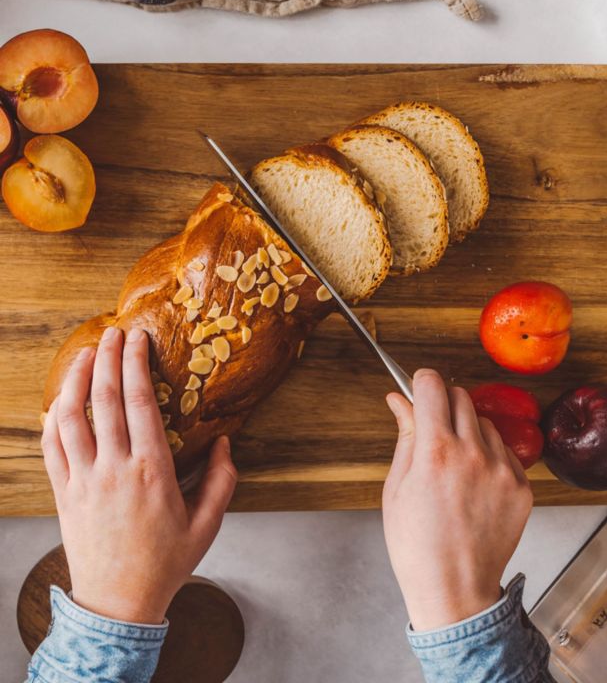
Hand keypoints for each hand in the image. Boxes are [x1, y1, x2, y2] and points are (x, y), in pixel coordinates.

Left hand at [41, 326, 237, 623]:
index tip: (137, 339)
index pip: (139, 403)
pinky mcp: (64, 494)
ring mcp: (83, 480)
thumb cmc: (166, 562)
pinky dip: (52, 418)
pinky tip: (59, 400)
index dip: (135, 365)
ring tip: (84, 354)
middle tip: (112, 332)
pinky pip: (51, 448)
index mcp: (152, 470)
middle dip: (106, 359)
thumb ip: (223, 480)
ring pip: (70, 418)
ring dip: (75, 380)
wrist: (118, 602)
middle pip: (103, 400)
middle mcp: (114, 469)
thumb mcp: (208, 523)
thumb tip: (227, 442)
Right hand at [382, 369, 532, 631]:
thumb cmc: (416, 545)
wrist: (455, 589)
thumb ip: (405, 435)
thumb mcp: (397, 487)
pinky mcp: (522, 486)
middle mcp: (473, 454)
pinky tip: (474, 482)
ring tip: (454, 465)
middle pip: (461, 396)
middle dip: (443, 403)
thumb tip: (398, 400)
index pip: (432, 386)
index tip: (418, 386)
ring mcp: (503, 470)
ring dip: (468, 429)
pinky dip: (489, 455)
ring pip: (484, 422)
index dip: (421, 382)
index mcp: (436, 452)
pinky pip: (505, 450)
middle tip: (433, 428)